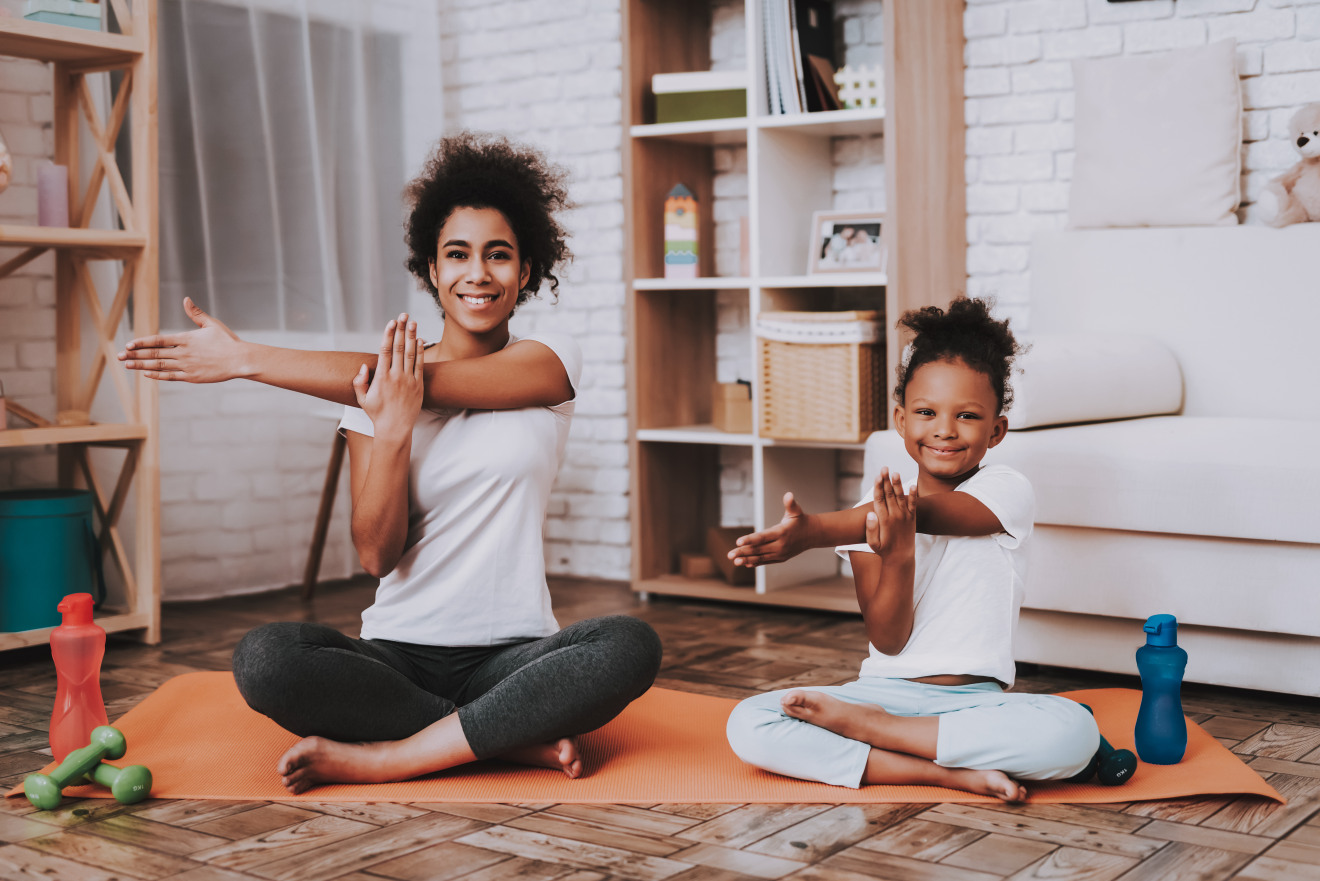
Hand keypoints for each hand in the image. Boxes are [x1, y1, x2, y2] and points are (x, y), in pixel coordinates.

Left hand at [117, 297, 245, 381]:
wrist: (239, 360)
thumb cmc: (227, 341)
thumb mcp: (211, 324)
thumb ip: (195, 313)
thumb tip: (185, 299)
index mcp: (186, 339)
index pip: (158, 340)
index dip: (142, 343)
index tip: (129, 344)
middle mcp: (183, 353)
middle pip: (154, 354)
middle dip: (135, 355)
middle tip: (120, 356)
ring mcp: (187, 366)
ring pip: (159, 365)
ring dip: (141, 365)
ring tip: (127, 365)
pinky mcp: (192, 377)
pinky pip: (170, 376)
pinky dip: (157, 375)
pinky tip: (146, 374)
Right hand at [353, 314, 423, 441]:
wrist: (395, 428)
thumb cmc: (377, 414)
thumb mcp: (362, 399)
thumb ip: (359, 382)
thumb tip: (363, 367)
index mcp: (381, 378)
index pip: (385, 351)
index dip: (389, 334)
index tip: (391, 322)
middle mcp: (396, 376)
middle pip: (399, 348)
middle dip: (401, 330)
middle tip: (403, 315)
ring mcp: (408, 380)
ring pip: (410, 354)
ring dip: (412, 336)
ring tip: (413, 322)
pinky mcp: (418, 386)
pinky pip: (419, 365)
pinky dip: (420, 352)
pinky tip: (420, 340)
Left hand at [728, 492, 807, 567]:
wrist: (812, 535)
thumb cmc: (800, 521)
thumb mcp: (796, 511)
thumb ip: (790, 504)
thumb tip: (789, 494)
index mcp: (781, 533)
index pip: (762, 537)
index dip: (750, 539)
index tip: (738, 541)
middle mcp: (780, 545)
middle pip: (758, 549)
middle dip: (743, 551)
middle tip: (729, 554)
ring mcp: (780, 554)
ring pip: (761, 557)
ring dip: (746, 559)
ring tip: (734, 561)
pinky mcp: (780, 559)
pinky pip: (766, 561)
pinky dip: (755, 563)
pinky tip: (745, 563)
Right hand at [865, 468, 916, 560]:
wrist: (901, 557)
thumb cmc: (883, 550)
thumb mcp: (872, 543)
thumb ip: (871, 529)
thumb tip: (870, 513)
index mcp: (884, 520)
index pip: (879, 499)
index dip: (878, 486)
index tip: (877, 476)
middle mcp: (895, 516)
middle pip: (889, 494)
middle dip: (886, 480)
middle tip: (884, 468)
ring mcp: (904, 516)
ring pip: (900, 497)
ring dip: (898, 484)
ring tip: (895, 473)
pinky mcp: (912, 519)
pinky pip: (913, 505)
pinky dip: (913, 495)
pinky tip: (913, 485)